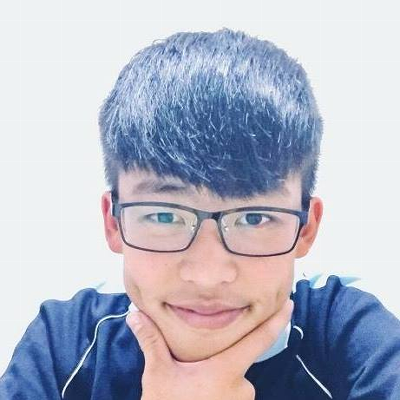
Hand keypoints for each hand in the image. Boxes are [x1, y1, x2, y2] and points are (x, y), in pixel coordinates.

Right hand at [126, 299, 292, 399]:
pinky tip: (200, 394)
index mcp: (226, 370)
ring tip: (194, 385)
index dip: (276, 320)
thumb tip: (134, 314)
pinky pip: (233, 392)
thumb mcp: (158, 374)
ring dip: (219, 376)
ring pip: (234, 377)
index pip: (258, 339)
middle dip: (221, 356)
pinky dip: (220, 388)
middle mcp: (241, 386)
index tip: (290, 303)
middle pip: (238, 358)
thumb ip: (151, 341)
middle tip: (196, 367)